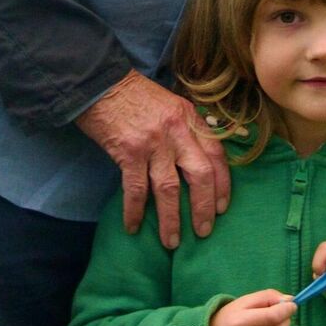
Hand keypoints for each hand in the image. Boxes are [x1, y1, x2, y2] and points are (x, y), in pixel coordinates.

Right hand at [74, 69, 229, 246]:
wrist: (102, 83)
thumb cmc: (137, 96)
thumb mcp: (171, 104)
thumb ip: (187, 129)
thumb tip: (199, 160)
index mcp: (190, 117)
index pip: (216, 154)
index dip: (223, 184)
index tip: (223, 207)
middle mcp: (177, 130)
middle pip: (199, 175)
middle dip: (203, 207)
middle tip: (204, 231)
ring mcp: (153, 142)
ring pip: (169, 188)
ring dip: (171, 219)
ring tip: (172, 242)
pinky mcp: (129, 152)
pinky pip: (136, 190)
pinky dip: (135, 211)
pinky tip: (133, 227)